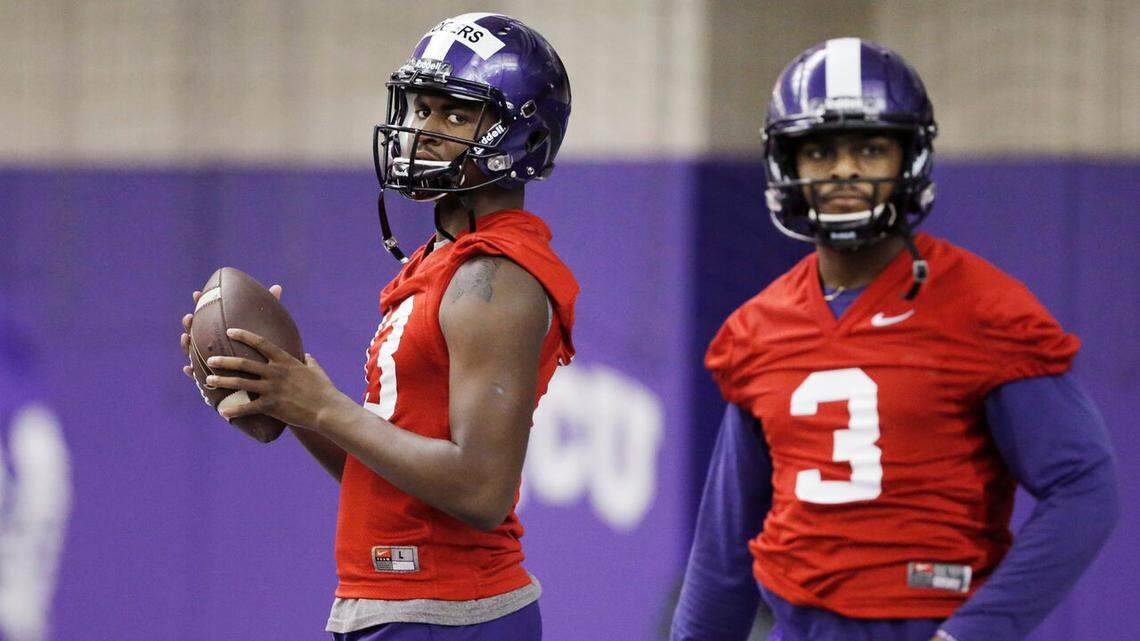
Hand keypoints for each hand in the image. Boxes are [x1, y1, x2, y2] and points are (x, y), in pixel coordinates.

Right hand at [180, 285, 281, 378]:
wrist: (267, 376)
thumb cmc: (265, 348)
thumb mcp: (267, 327)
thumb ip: (268, 308)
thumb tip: (277, 287)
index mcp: (224, 328)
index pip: (209, 313)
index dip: (201, 303)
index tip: (197, 294)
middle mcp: (215, 342)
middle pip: (197, 331)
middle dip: (190, 323)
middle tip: (190, 317)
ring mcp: (212, 358)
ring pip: (193, 352)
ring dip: (186, 345)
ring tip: (186, 338)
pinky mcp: (213, 376)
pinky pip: (199, 376)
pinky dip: (192, 372)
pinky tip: (189, 368)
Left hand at [203, 327, 349, 430]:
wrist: (327, 409)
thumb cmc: (323, 389)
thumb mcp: (316, 370)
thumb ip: (308, 361)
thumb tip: (307, 356)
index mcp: (285, 360)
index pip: (261, 343)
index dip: (244, 336)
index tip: (230, 331)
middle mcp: (275, 372)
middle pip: (244, 363)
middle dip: (224, 361)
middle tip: (210, 359)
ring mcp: (272, 389)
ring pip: (241, 383)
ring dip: (222, 381)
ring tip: (208, 380)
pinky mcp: (271, 406)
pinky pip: (248, 408)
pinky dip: (234, 410)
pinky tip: (222, 412)